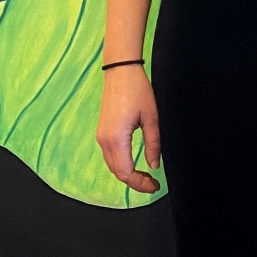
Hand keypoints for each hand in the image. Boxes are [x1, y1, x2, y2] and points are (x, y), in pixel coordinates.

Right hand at [96, 66, 161, 193]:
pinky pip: (109, 156)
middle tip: (152, 183)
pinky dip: (120, 165)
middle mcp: (104, 140)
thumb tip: (154, 165)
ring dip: (127, 174)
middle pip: (117, 172)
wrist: (121, 70)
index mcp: (117, 139)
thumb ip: (153, 144)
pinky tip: (133, 163)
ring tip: (145, 175)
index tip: (155, 186)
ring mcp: (101, 136)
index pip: (126, 172)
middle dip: (134, 182)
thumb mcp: (151, 117)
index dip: (140, 184)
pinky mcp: (101, 131)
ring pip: (112, 165)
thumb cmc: (138, 90)